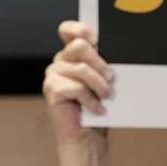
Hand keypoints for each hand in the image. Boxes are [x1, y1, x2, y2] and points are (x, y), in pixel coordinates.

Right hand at [43, 20, 115, 137]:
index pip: (68, 30)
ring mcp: (53, 74)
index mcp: (72, 54)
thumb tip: (114, 58)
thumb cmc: (97, 107)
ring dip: (99, 85)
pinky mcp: (51, 89)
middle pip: (79, 46)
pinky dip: (91, 100)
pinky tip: (98, 109)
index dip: (82, 30)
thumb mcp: (103, 81)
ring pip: (81, 69)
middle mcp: (61, 61)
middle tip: (112, 78)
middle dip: (100, 63)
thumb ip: (103, 65)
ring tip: (107, 97)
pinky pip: (76, 87)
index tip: (97, 41)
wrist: (87, 135)